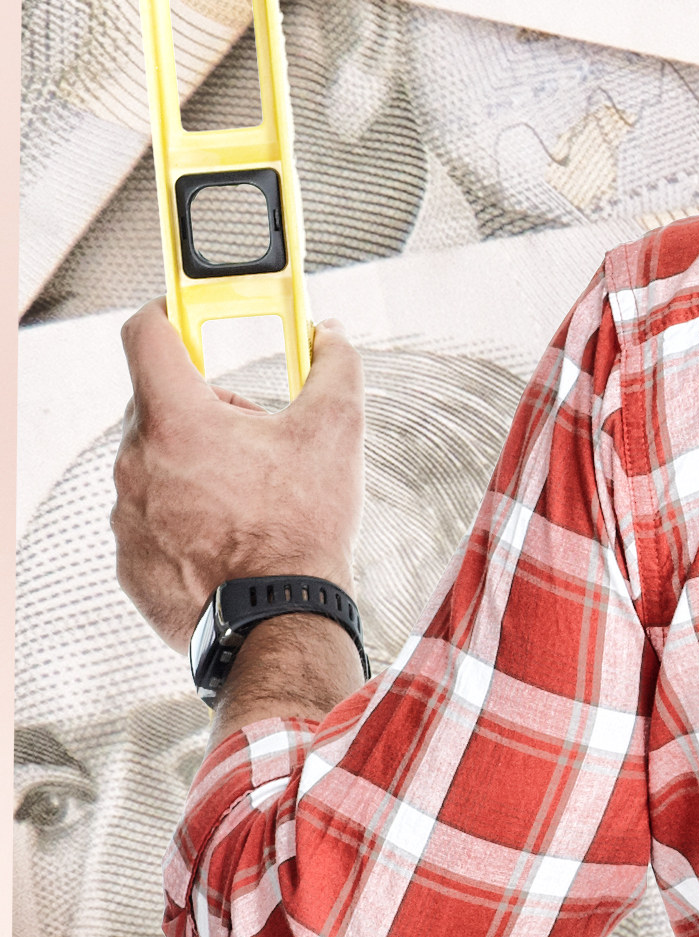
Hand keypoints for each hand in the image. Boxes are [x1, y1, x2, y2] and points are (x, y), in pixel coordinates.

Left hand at [111, 312, 364, 701]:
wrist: (278, 623)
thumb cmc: (300, 532)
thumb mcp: (334, 436)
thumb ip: (334, 369)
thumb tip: (332, 336)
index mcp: (177, 419)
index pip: (146, 334)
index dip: (167, 313)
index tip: (185, 314)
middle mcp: (136, 459)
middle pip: (160, 406)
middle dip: (206, 412)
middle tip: (257, 439)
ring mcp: (126, 511)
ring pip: (156, 465)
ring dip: (197, 469)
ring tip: (252, 502)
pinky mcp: (128, 557)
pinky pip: (152, 518)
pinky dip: (185, 519)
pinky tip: (231, 539)